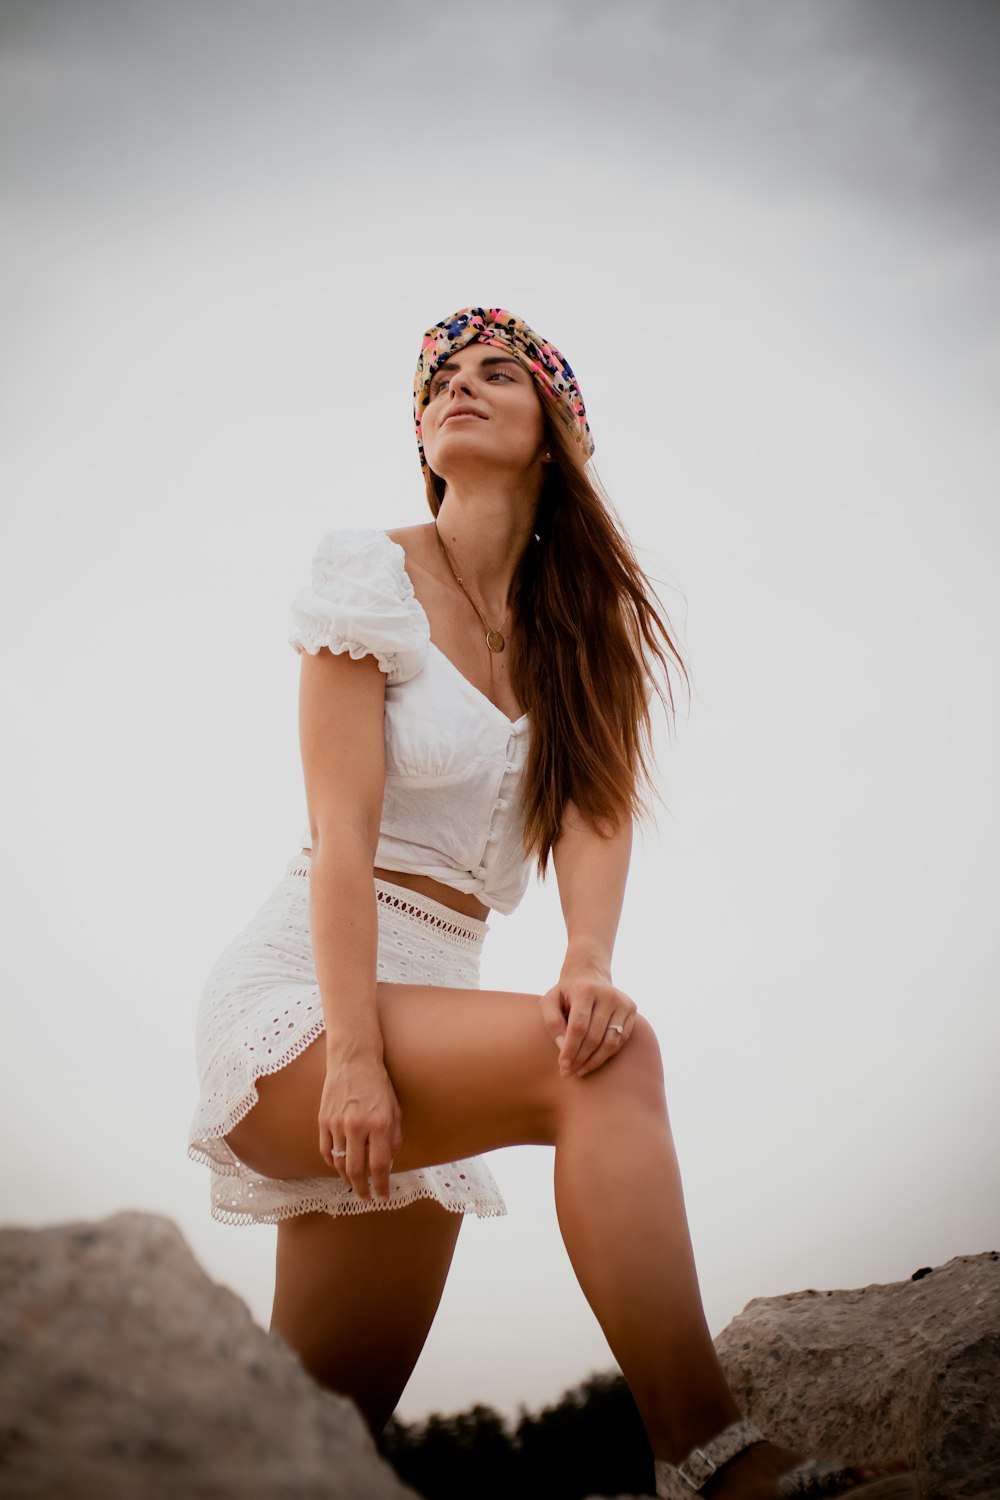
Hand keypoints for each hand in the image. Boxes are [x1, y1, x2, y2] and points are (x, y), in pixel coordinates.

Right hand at [318, 1048, 402, 1202]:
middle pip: (356, 1170)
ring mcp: (337, 1123)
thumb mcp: (395, 1110)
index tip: (383, 1198)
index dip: (381, 1186)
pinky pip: (326, 1151)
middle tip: (366, 1198)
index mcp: (379, 1124)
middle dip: (362, 1189)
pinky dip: (333, 1163)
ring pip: (339, 1163)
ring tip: (355, 1185)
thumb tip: (388, 1166)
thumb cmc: (379, 1084)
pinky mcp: (323, 1120)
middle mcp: (357, 1126)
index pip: (379, 1166)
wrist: (353, 1059)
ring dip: (347, 1179)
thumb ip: (393, 1139)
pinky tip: (340, 1167)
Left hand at [538, 967, 638, 1078]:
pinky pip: (620, 1041)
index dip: (570, 1049)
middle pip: (594, 1037)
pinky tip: (592, 1061)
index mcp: (586, 990)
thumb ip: (552, 1022)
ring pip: (610, 1042)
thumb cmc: (566, 993)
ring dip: (593, 1061)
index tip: (562, 1065)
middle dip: (580, 1059)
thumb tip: (563, 1046)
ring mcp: (623, 1002)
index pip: (579, 1026)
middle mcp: (608, 995)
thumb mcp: (550, 1001)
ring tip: (579, 1071)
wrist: (590, 975)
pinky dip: (606, 1055)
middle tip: (568, 1073)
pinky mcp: (631, 1010)